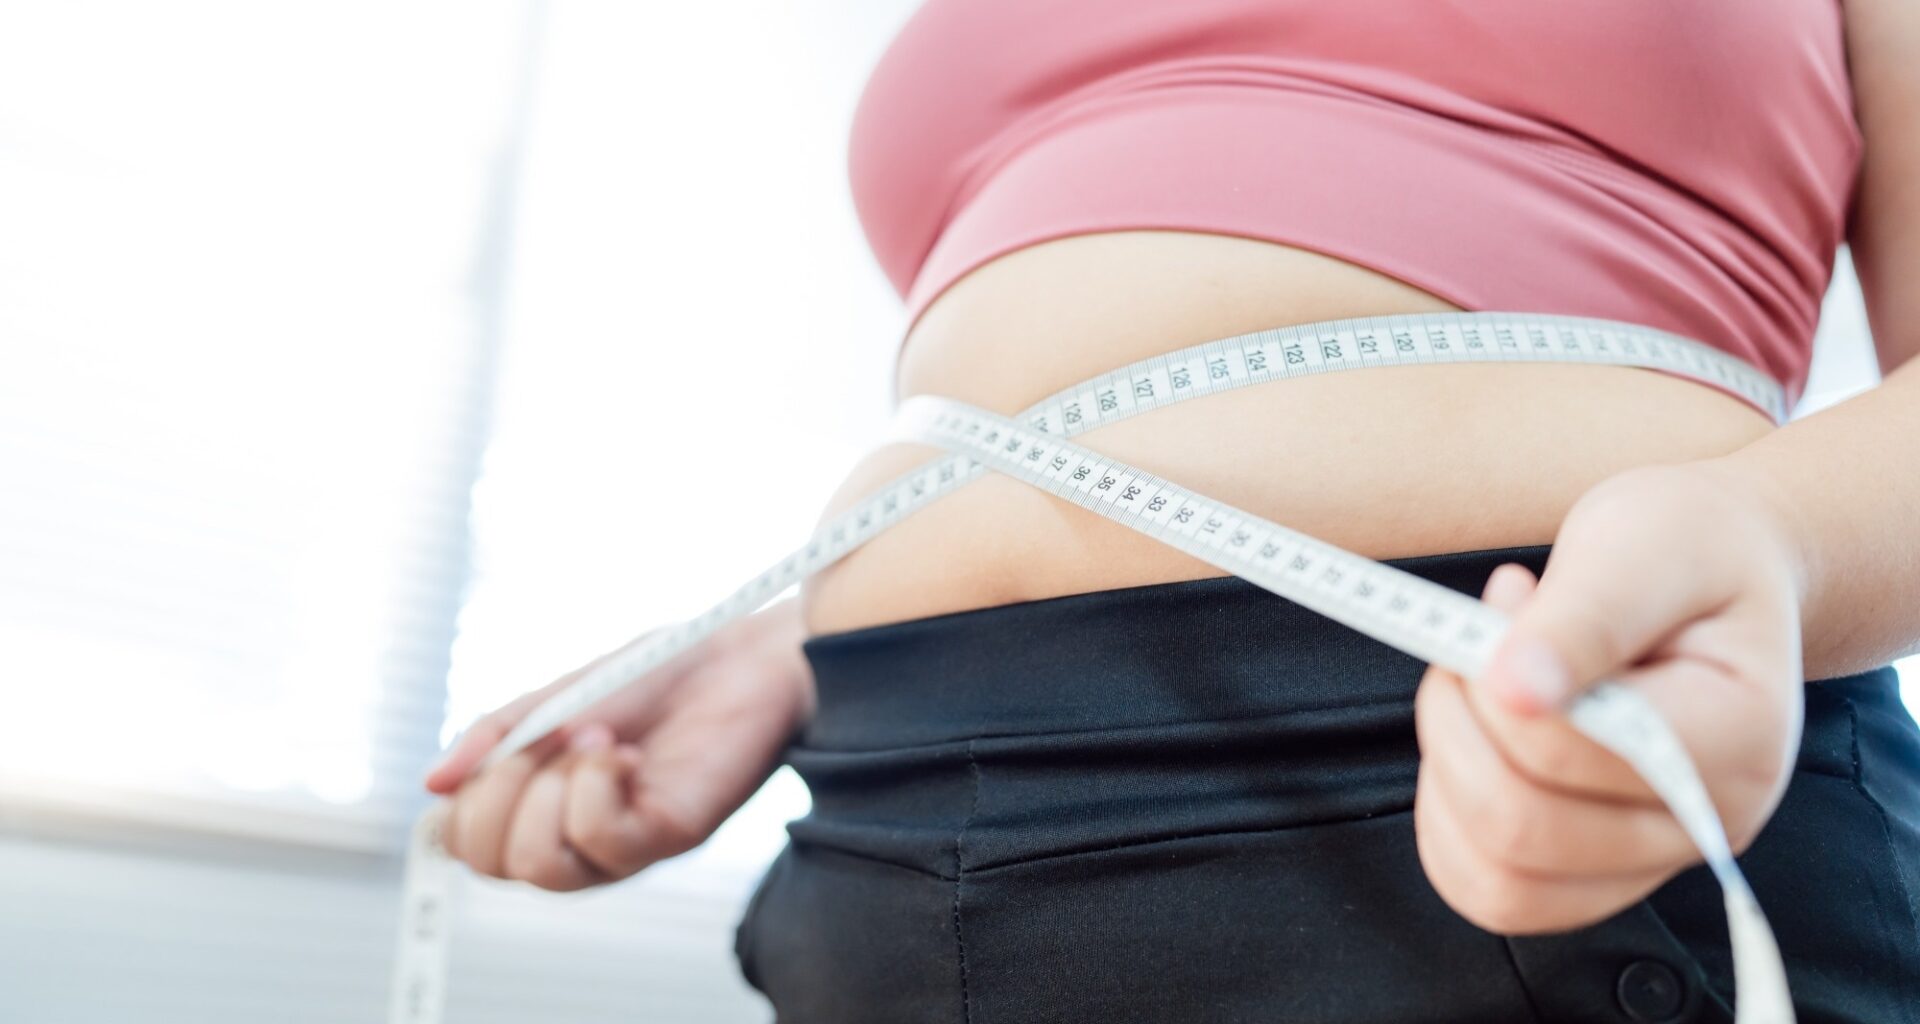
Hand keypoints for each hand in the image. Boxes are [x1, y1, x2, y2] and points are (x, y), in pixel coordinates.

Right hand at [424, 598, 814, 890]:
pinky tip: (624, 754)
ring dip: (554, 788)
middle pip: (494, 864)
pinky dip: (597, 788)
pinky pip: (602, 843)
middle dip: (501, 790)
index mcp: (543, 805)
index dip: (467, 801)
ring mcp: (623, 843)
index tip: (511, 743)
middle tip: (550, 737)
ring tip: (597, 740)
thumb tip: (433, 785)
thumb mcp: (556, 696)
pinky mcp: (668, 836)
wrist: (739, 654)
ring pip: (541, 868)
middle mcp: (578, 835)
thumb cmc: (657, 674)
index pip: (466, 844)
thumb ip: (496, 737)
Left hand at [1413, 461, 1806, 933]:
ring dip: (1448, 773)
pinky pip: (1491, 890)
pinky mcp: (1599, 872)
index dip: (1490, 681)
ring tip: (1478, 691)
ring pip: (1497, 878)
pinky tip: (1472, 741)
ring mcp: (1652, 858)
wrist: (1713, 569)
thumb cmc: (1687, 549)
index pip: (1566, 750)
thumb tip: (1513, 688)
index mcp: (1737, 737)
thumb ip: (1582, 617)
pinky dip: (1449, 820)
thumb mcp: (1643, 544)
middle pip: (1520, 828)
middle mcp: (1704, 820)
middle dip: (1457, 724)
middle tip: (1473, 643)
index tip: (1500, 602)